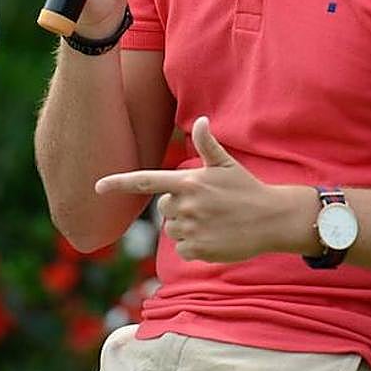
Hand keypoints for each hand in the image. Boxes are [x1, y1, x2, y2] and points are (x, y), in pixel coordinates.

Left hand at [95, 116, 300, 262]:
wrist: (272, 220)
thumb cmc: (247, 189)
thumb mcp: (226, 164)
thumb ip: (208, 144)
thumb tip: (201, 120)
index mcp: (187, 182)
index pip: (144, 181)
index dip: (119, 183)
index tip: (97, 186)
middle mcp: (185, 205)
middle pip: (163, 209)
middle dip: (178, 207)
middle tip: (206, 205)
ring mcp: (191, 229)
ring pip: (172, 230)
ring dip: (187, 227)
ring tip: (214, 221)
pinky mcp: (198, 250)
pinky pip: (183, 249)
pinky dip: (195, 246)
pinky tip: (215, 237)